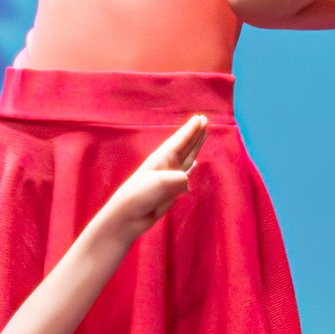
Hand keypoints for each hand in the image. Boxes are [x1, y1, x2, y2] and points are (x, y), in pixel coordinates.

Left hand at [97, 117, 206, 240]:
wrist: (128, 216)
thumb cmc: (140, 194)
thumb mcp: (160, 184)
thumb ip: (179, 180)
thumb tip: (187, 183)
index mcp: (162, 158)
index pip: (180, 141)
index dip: (190, 130)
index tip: (200, 118)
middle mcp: (167, 165)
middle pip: (185, 146)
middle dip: (195, 134)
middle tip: (206, 120)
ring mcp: (169, 177)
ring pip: (187, 158)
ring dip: (195, 147)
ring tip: (203, 135)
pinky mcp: (171, 191)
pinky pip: (186, 175)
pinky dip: (191, 168)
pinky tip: (194, 164)